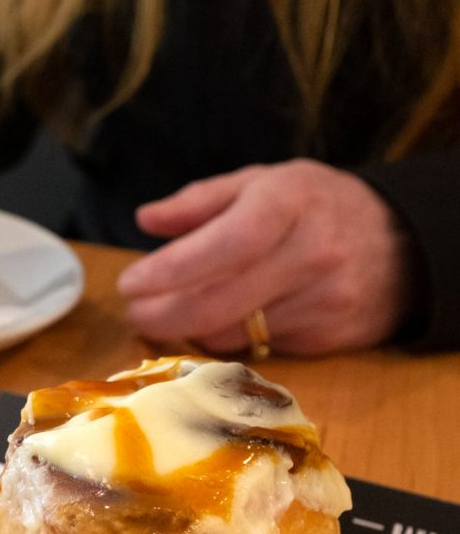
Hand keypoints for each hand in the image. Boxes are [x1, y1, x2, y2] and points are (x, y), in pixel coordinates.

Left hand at [117, 159, 411, 355]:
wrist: (404, 245)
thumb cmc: (315, 207)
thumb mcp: (262, 183)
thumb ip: (200, 201)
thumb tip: (146, 219)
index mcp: (289, 203)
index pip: (222, 247)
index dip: (169, 271)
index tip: (130, 283)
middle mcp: (312, 254)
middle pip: (219, 304)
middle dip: (162, 315)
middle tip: (135, 311)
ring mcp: (323, 301)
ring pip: (231, 334)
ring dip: (189, 329)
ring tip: (169, 312)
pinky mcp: (327, 339)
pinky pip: (256, 350)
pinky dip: (226, 339)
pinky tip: (217, 321)